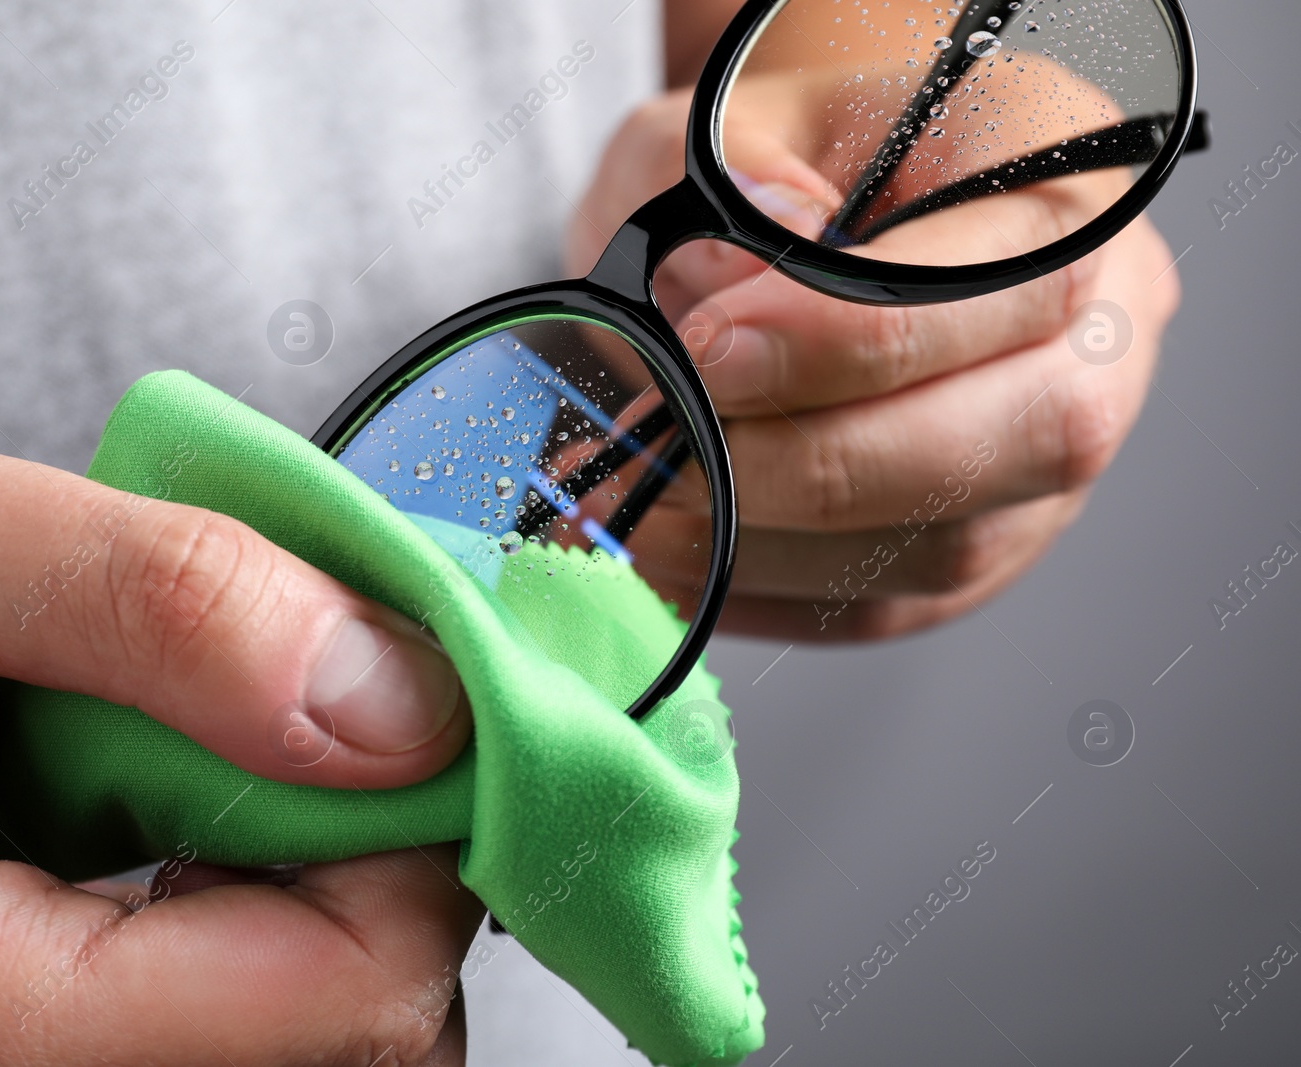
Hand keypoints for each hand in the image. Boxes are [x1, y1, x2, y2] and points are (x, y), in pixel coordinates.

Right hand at [0, 426, 479, 1063]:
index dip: (416, 841)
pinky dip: (245, 916)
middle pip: (332, 1046)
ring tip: (208, 761)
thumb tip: (399, 700)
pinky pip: (202, 1024)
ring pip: (283, 1047)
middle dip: (369, 866)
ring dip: (310, 893)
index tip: (395, 709)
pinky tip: (170, 821)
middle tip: (303, 717)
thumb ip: (157, 599)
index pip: (340, 1006)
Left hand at [568, 85, 1179, 640]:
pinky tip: (677, 554)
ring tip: (641, 507)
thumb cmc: (786, 156)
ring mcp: (1052, 456)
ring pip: (953, 544)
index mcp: (1072, 172)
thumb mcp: (737, 116)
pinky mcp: (984, 545)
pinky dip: (769, 590)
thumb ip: (732, 174)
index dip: (850, 334)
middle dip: (815, 462)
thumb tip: (743, 280)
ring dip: (775, 544)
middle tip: (663, 454)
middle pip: (1022, 435)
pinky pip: (893, 606)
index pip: (1010, 276)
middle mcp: (1102, 325)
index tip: (707, 350)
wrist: (810, 215)